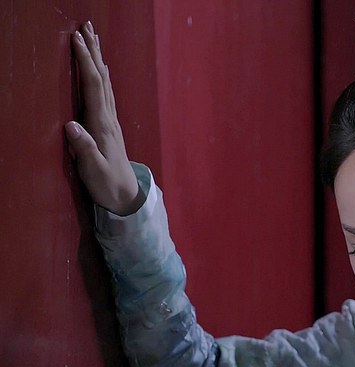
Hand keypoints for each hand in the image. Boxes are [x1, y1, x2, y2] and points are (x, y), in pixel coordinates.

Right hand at [65, 22, 142, 215]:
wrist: (127, 196)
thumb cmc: (108, 184)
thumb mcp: (93, 169)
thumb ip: (83, 147)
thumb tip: (70, 125)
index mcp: (102, 124)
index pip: (92, 85)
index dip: (84, 61)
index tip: (75, 39)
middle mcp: (109, 117)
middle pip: (100, 77)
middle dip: (93, 51)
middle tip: (86, 26)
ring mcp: (111, 120)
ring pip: (104, 82)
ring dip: (98, 59)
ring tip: (92, 38)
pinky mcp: (110, 125)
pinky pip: (105, 93)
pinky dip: (101, 76)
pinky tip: (101, 70)